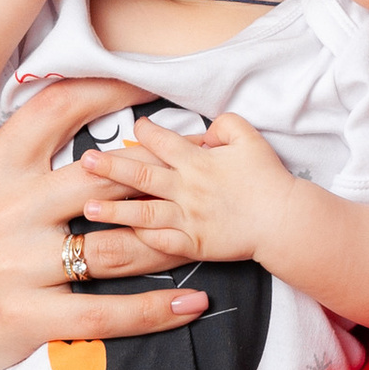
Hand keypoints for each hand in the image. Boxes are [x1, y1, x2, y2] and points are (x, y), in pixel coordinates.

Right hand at [0, 79, 213, 369]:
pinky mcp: (27, 317)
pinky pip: (104, 312)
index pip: (56, 111)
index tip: (148, 84)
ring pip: (113, 246)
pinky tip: (190, 303)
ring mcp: (17, 265)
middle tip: (196, 165)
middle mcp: (5, 211)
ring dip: (167, 240)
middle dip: (154, 170)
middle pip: (101, 177)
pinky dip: (154, 310)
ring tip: (206, 232)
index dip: (108, 91)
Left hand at [69, 108, 298, 267]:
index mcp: (197, 160)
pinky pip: (161, 241)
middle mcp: (187, 187)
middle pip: (141, 175)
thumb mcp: (249, 137)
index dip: (144, 132)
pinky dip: (141, 238)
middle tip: (85, 163)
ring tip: (88, 208)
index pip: (162, 141)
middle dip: (110, 168)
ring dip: (113, 209)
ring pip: (142, 212)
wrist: (284, 219)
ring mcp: (188, 218)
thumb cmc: (268, 178)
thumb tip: (204, 130)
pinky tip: (121, 235)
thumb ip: (224, 125)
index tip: (132, 129)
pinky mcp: (193, 244)